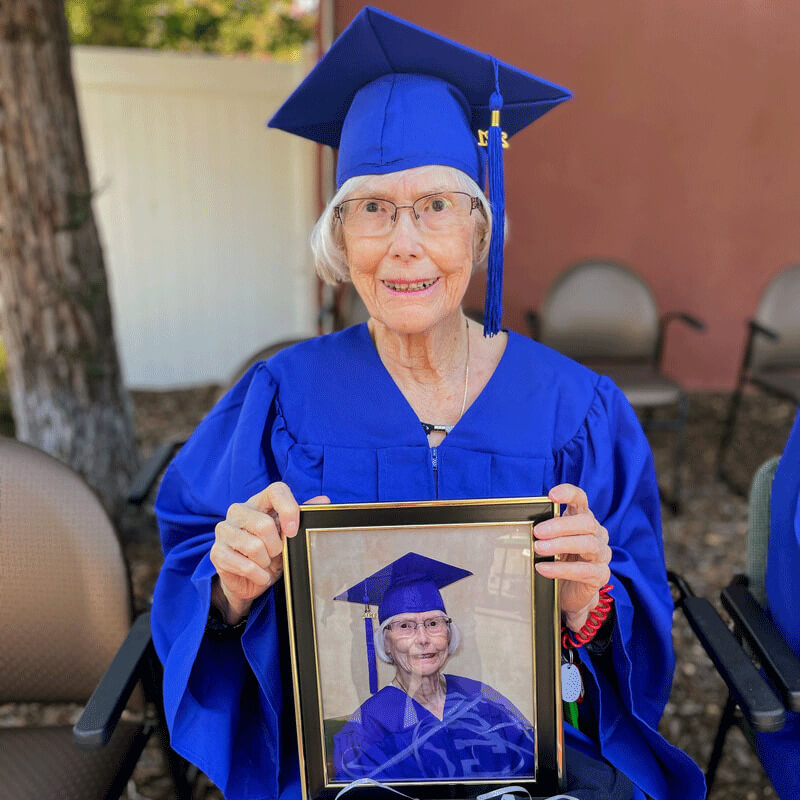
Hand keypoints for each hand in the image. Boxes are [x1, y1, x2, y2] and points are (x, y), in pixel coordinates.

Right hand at [210, 482, 329, 623]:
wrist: (251, 580)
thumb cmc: (271, 552)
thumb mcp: (289, 535)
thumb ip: (303, 515)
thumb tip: (324, 500)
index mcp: (259, 501)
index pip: (276, 490)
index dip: (289, 509)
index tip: (293, 531)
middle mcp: (239, 511)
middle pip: (264, 524)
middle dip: (276, 546)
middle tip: (275, 553)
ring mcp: (224, 530)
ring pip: (253, 546)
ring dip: (266, 562)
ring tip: (265, 563)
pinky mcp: (216, 552)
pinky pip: (242, 564)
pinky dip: (257, 574)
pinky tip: (258, 574)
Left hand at [533, 483, 611, 631]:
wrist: (571, 591)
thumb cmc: (560, 559)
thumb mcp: (551, 540)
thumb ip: (544, 530)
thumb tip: (523, 524)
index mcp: (584, 519)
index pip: (581, 499)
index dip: (569, 494)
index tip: (552, 495)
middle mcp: (597, 533)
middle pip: (586, 522)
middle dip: (560, 525)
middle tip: (538, 532)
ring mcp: (601, 554)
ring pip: (588, 544)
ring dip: (560, 545)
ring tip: (538, 548)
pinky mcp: (600, 574)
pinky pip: (583, 570)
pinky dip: (560, 569)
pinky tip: (543, 568)